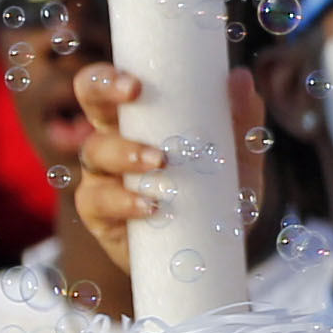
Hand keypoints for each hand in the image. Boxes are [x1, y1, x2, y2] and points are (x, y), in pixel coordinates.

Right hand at [69, 64, 272, 277]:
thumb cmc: (220, 196)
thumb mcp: (239, 159)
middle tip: (135, 94)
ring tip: (160, 161)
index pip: (110, 87)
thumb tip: (242, 78)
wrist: (216, 255)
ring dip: (124, 151)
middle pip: (89, 105)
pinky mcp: (101, 217)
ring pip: (94, 152)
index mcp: (138, 121)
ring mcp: (102, 178)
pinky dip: (124, 202)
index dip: (110, 77)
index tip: (136, 82)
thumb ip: (242, 121)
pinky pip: (99, 203)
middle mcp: (113, 142)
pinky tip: (150, 205)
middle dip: (103, 93)